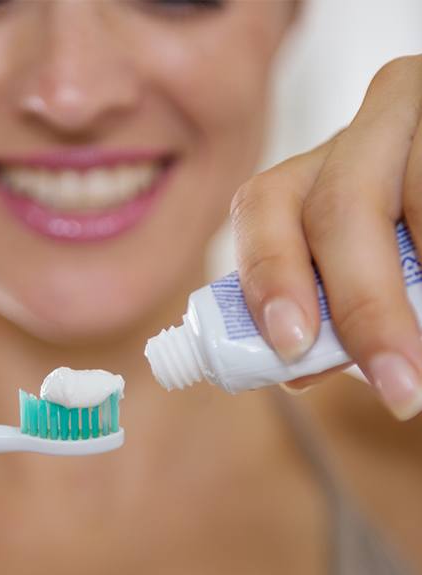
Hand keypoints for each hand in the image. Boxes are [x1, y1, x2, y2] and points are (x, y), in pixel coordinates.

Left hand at [230, 55, 421, 420]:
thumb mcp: (361, 265)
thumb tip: (296, 367)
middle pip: (339, 206)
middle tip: (397, 384)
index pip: (263, 205)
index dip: (269, 274)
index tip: (292, 346)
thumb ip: (327, 305)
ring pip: (417, 198)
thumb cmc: (402, 246)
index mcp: (313, 171)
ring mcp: (418, 117)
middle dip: (364, 304)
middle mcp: (361, 132)